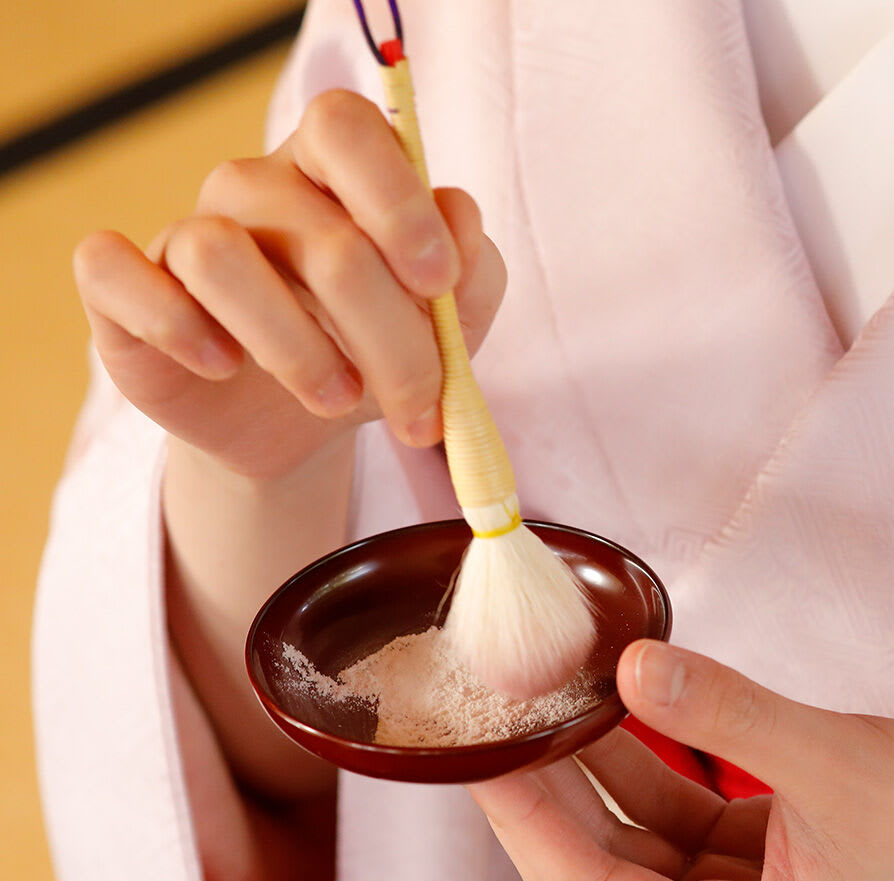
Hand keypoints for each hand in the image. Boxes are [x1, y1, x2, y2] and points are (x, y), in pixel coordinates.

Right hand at [73, 89, 505, 480]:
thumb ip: (475, 272)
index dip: (398, 201)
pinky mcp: (123, 291)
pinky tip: (221, 366)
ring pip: (219, 256)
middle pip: (319, 235)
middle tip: (417, 405)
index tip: (440, 284)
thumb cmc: (377, 358)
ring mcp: (185, 236)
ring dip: (295, 347)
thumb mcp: (450, 327)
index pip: (348, 129)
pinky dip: (173, 324)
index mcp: (333, 176)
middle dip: (389, 339)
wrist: (301, 432)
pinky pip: (114, 273)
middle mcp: (255, 192)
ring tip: (337, 401)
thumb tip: (460, 222)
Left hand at [470, 641, 893, 880]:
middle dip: (546, 791)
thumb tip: (626, 666)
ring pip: (636, 832)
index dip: (524, 818)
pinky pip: (679, 806)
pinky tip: (609, 707)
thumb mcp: (836, 763)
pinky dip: (646, 758)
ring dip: (593, 768)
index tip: (477, 752)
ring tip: (538, 700)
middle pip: (600, 864)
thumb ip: (725, 711)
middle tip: (490, 718)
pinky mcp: (760, 858)